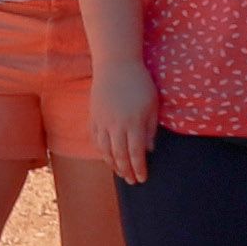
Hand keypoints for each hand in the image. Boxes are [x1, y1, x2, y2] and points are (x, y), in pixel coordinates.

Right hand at [89, 61, 159, 185]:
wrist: (116, 64)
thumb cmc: (139, 83)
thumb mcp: (152, 105)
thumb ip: (150, 129)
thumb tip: (149, 150)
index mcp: (134, 123)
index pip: (136, 153)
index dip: (139, 168)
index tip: (142, 178)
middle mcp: (116, 125)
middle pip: (119, 156)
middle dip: (126, 171)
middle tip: (132, 181)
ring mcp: (102, 121)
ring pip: (105, 150)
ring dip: (113, 164)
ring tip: (120, 172)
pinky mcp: (93, 116)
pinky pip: (96, 140)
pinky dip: (101, 151)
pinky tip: (108, 157)